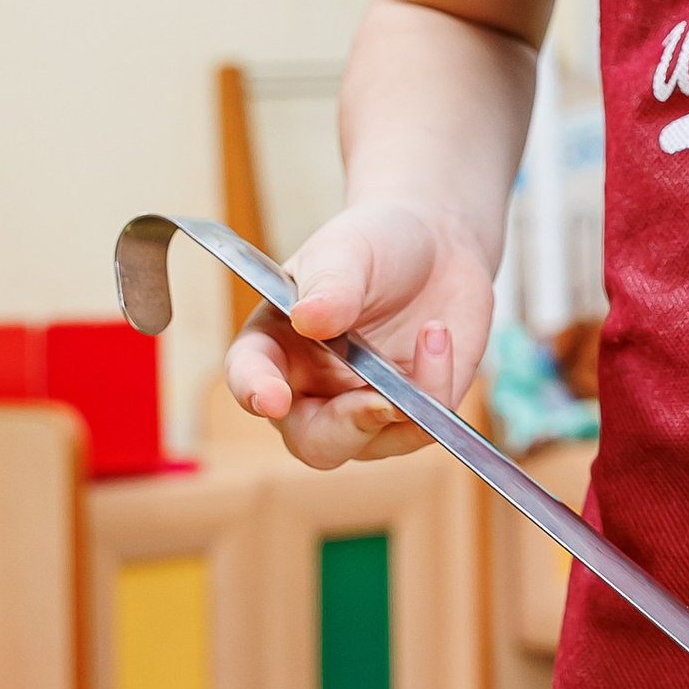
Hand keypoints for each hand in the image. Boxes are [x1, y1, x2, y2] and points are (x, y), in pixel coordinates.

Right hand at [223, 197, 495, 469]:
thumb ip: (330, 285)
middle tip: (380, 402)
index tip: (271, 399)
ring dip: (406, 405)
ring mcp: (360, 409)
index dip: (255, 391)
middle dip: (345, 428)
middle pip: (312, 440)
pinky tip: (438, 335)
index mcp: (273, 345)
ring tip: (432, 331)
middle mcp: (310, 390)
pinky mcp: (409, 414)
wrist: (437, 243)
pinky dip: (436, 387)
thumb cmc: (375, 243)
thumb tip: (309, 318)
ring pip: (372, 444)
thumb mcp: (348, 250)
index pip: (249, 376)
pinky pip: (422, 426)